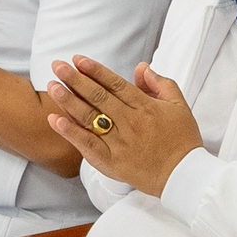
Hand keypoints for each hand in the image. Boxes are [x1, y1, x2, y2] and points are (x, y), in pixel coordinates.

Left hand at [46, 55, 203, 193]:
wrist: (183, 176)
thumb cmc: (182, 141)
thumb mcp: (179, 106)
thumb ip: (161, 83)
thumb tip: (141, 67)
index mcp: (145, 107)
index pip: (115, 84)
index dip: (95, 70)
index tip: (78, 60)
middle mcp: (130, 122)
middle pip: (98, 97)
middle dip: (75, 79)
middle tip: (58, 66)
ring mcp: (119, 142)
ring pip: (90, 118)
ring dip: (69, 101)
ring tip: (53, 86)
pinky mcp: (112, 162)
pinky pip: (88, 145)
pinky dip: (71, 132)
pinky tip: (55, 120)